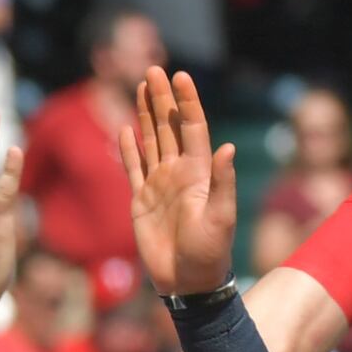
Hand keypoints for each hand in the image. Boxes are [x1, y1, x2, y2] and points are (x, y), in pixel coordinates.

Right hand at [122, 65, 236, 294]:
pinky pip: (133, 168)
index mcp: (199, 172)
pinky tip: (125, 130)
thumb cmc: (210, 251)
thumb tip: (226, 148)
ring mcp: (159, 185)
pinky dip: (128, 149)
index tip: (180, 76)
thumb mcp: (222, 217)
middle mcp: (178, 172)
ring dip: (145, 115)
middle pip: (168, 127)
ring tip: (140, 88)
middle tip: (153, 70)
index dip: (186, 102)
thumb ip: (223, 182)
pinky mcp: (141, 201)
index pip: (191, 128)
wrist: (187, 281)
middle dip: (161, 99)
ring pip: (150, 141)